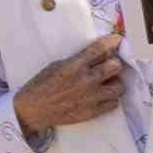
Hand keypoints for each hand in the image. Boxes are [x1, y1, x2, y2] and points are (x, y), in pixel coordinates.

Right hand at [14, 26, 128, 135]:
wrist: (32, 110)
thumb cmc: (43, 84)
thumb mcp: (57, 65)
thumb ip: (79, 60)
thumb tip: (101, 54)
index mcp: (75, 65)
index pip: (100, 49)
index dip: (113, 42)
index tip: (118, 40)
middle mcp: (86, 80)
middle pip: (115, 66)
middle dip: (114, 64)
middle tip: (110, 65)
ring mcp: (91, 97)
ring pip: (119, 86)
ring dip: (115, 82)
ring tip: (108, 83)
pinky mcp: (92, 112)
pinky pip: (114, 103)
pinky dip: (111, 98)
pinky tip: (103, 95)